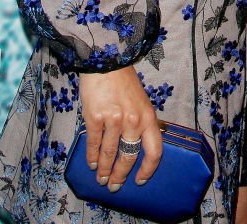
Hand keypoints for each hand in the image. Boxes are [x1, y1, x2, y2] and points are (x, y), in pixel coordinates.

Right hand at [79, 65, 161, 189]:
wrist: (107, 61)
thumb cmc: (124, 81)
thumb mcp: (140, 101)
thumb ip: (140, 122)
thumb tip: (135, 147)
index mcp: (148, 116)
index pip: (155, 150)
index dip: (148, 169)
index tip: (140, 180)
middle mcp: (133, 120)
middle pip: (129, 157)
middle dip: (120, 175)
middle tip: (114, 185)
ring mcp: (114, 119)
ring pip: (110, 154)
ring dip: (104, 170)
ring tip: (101, 178)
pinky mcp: (96, 117)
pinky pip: (94, 144)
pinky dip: (92, 157)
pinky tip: (91, 163)